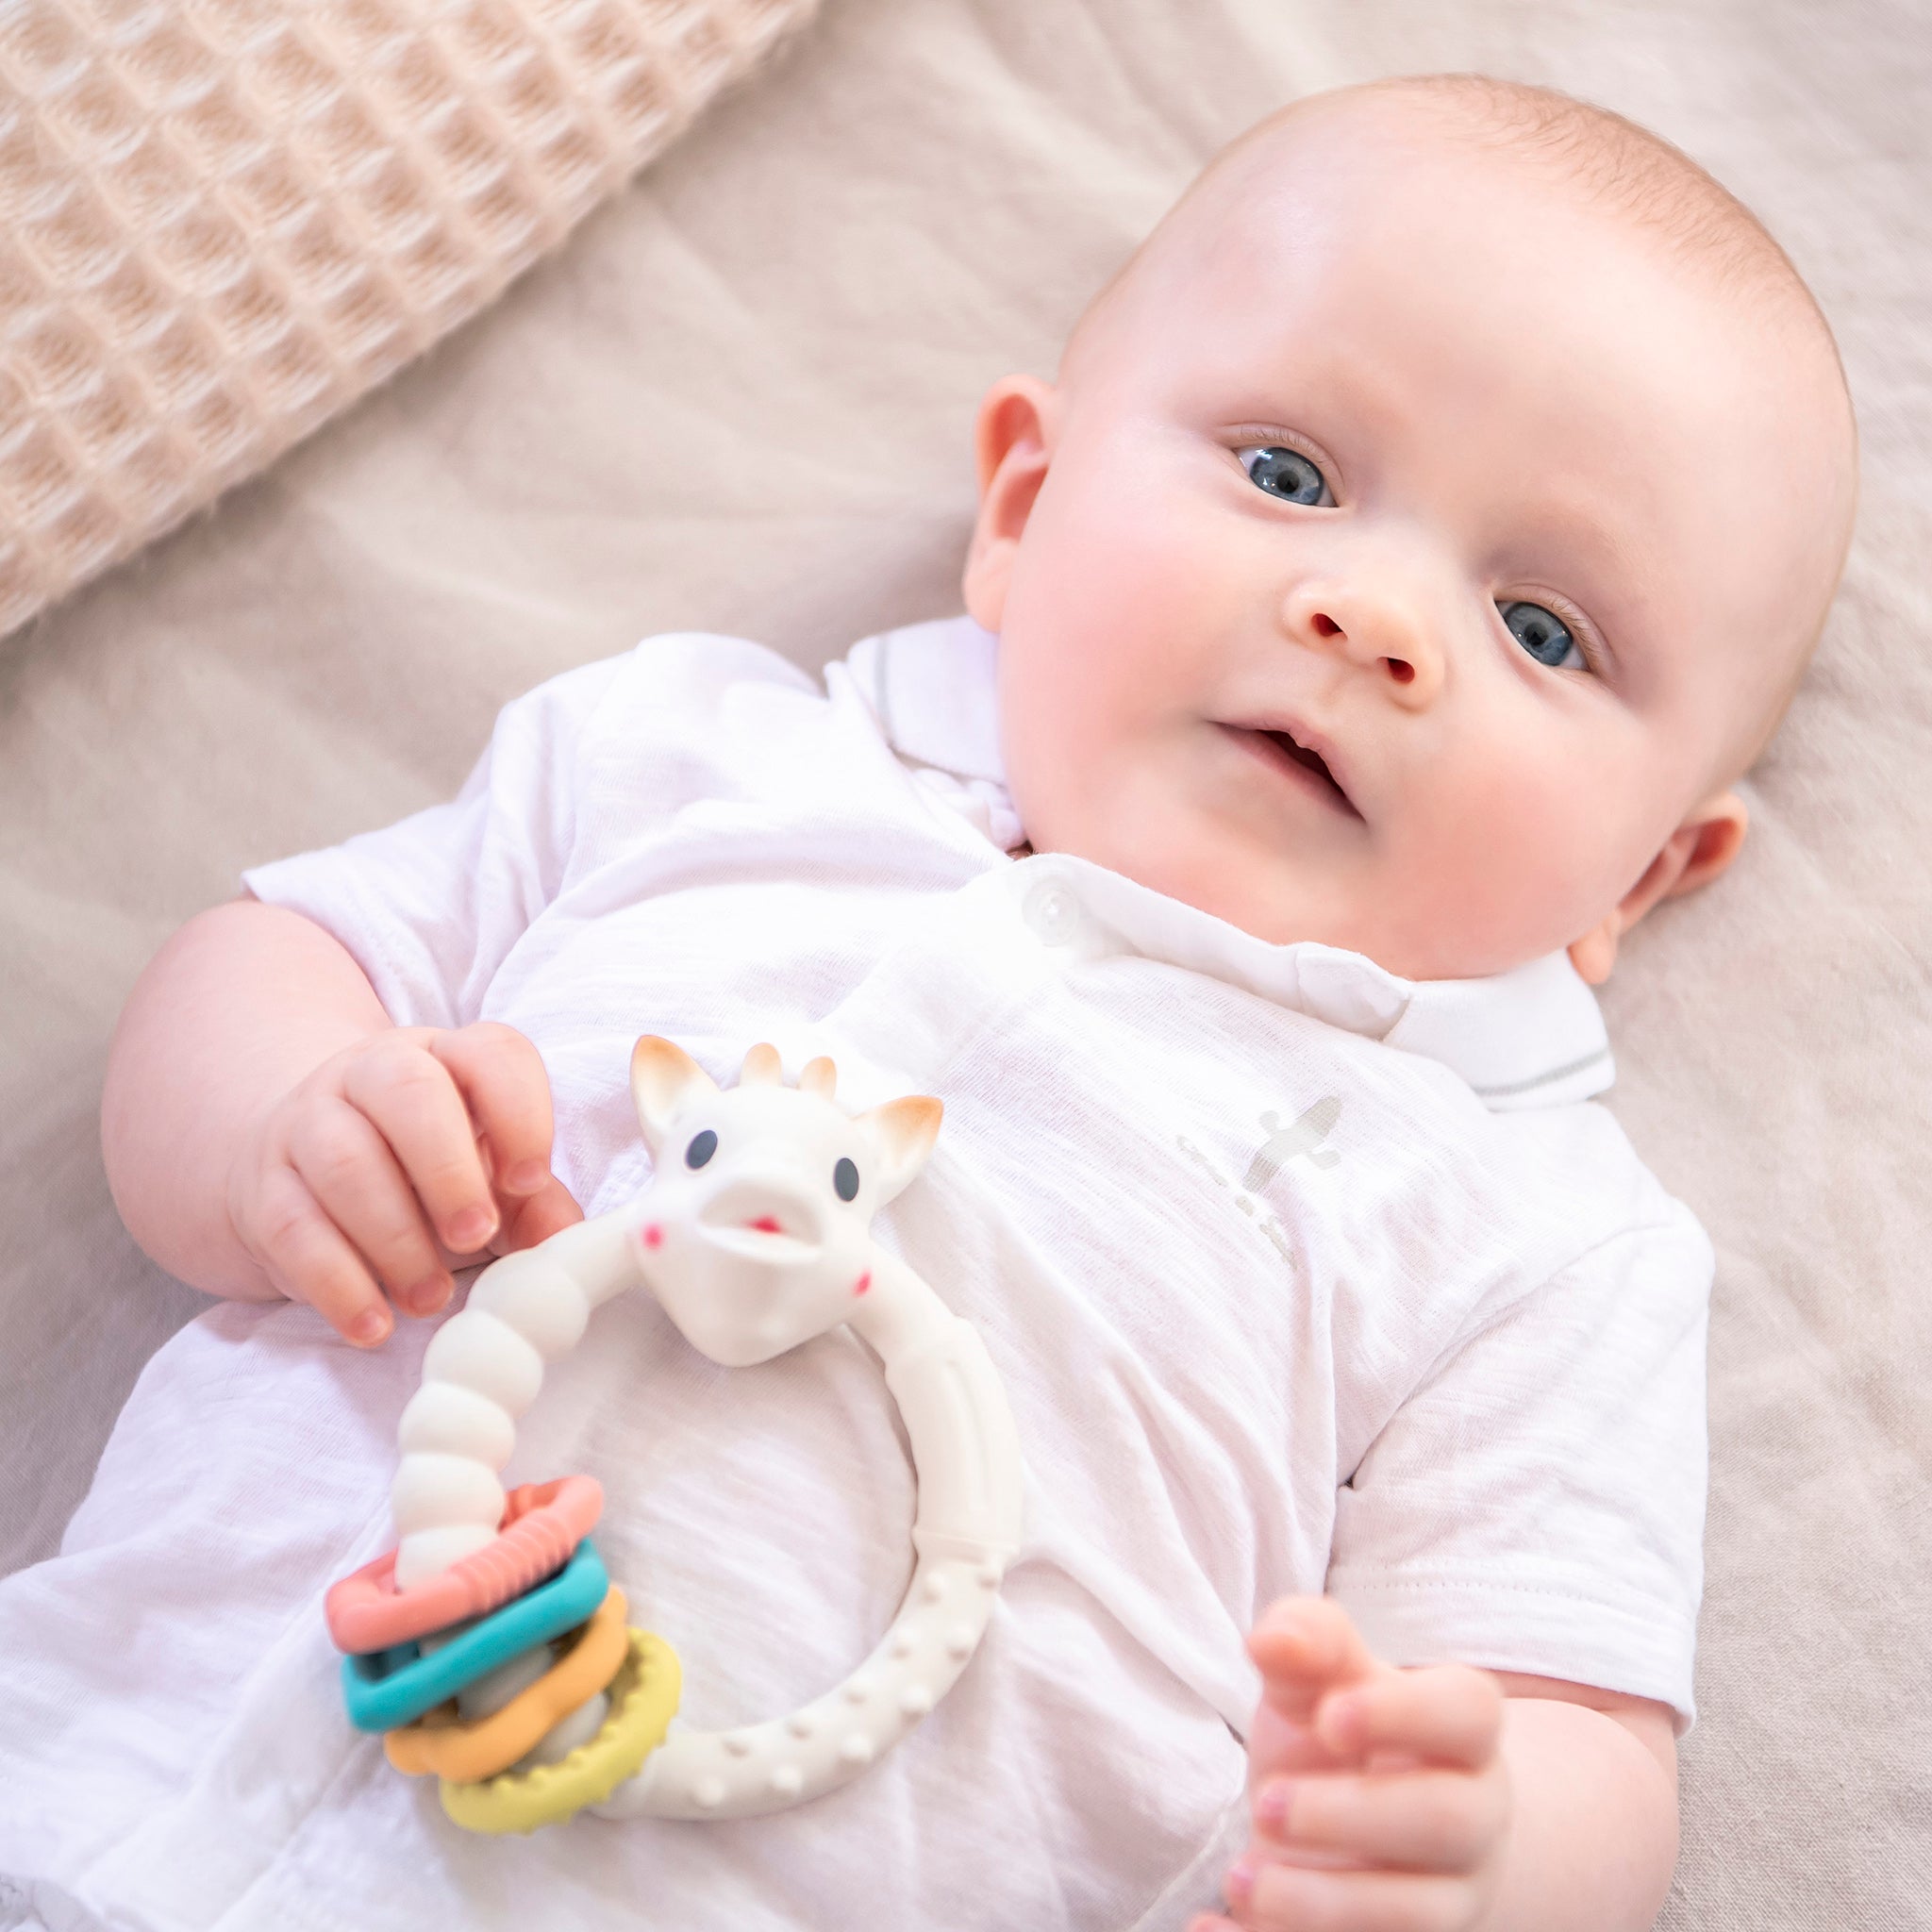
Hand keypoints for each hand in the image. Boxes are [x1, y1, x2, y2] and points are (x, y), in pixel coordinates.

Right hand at [226, 1022, 582, 1346]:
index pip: (490, 1053)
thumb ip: (534, 1204)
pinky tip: (373, 1324)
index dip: (519, 1111)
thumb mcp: (487, 1177)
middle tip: (474, 1238)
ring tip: (431, 1297)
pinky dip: (337, 1284)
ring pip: (344, 1161)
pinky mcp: (264, 1188)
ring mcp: (309, 1123)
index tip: (529, 1181)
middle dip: (448, 1169)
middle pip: (408, 1091)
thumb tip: (568, 1244)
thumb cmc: (422, 1175)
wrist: (302, 1173)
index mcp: (446, 1057)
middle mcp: (372, 1072)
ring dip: (395, 1238)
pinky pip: (293, 1229)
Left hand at [1193, 1597, 1509, 1931]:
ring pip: (1415, 1915)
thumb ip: (1306, 1644)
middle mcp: (1474, 1818)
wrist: (1357, 1830)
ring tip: (1241, 1877)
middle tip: (1268, 1803)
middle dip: (1352, 1815)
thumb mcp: (1319, 1681)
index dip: (1405, 1713)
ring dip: (1320, 1902)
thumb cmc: (1337, 1736)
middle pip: (1446, 1820)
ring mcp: (1448, 1897)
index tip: (1330, 1716)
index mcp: (1460, 1731)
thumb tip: (1273, 1639)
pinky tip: (1216, 1928)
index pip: (1467, 1711)